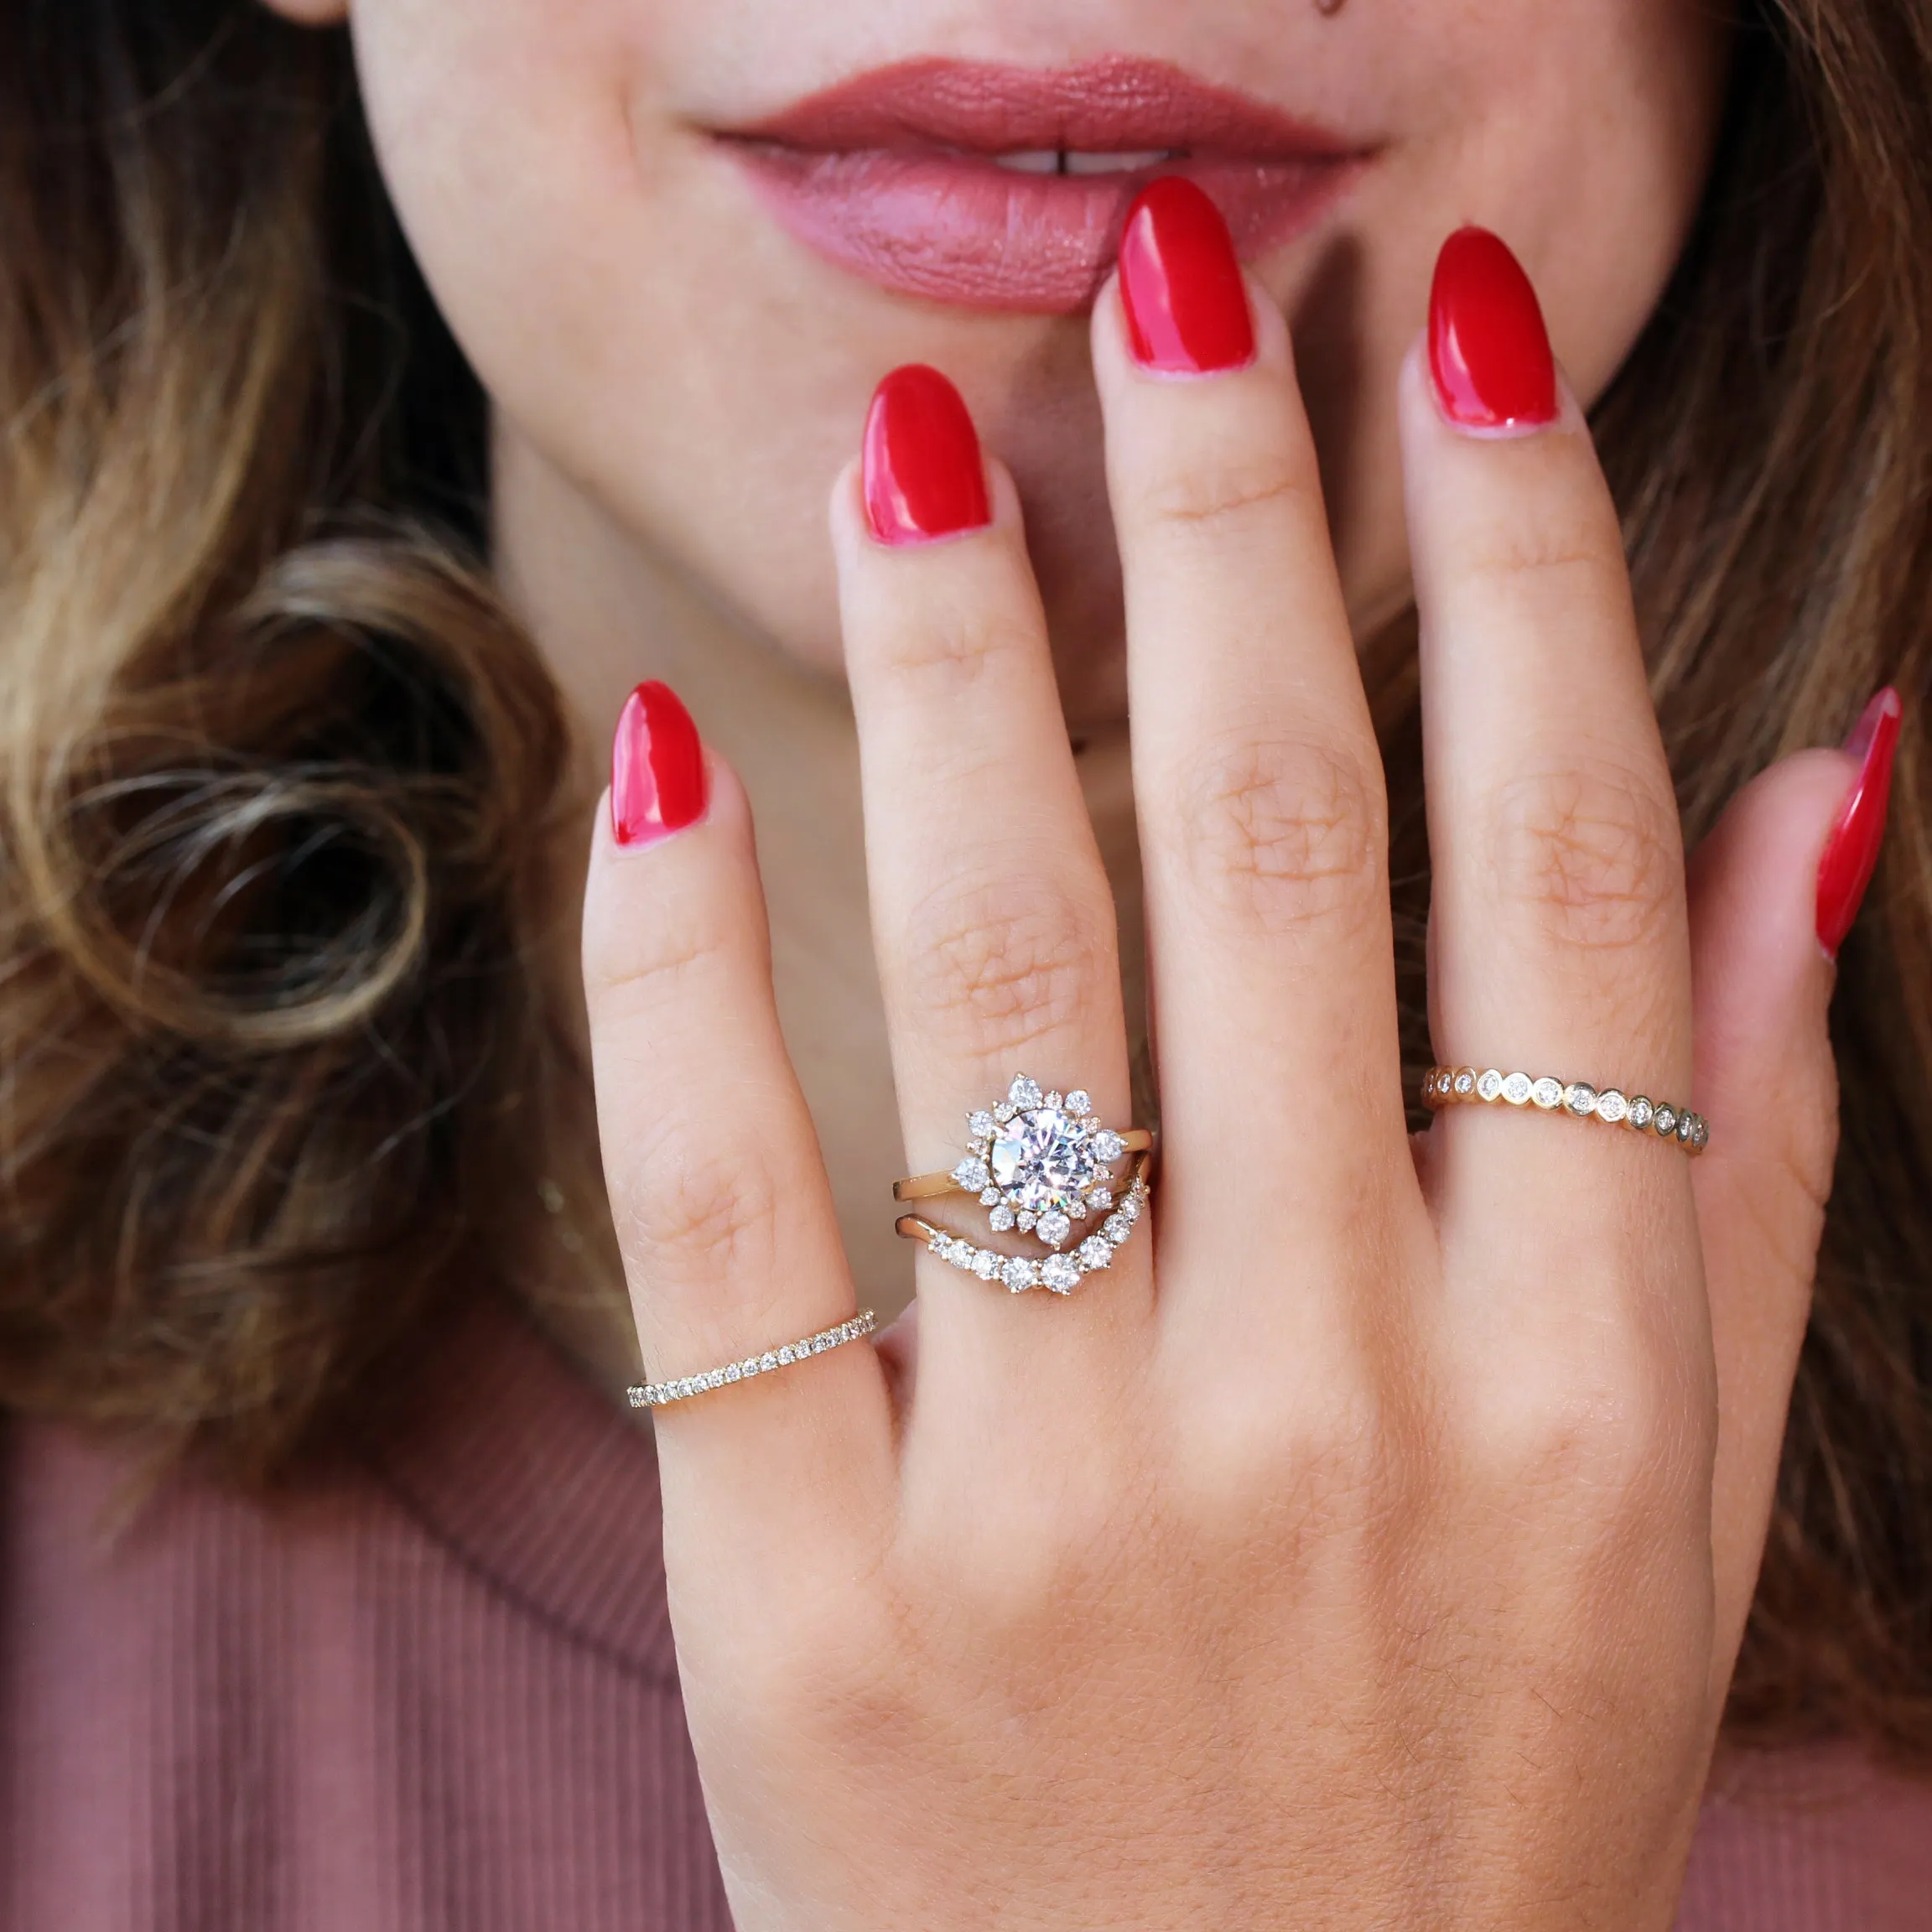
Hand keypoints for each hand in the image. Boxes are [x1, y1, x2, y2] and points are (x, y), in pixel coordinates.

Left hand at [581, 203, 1858, 1928]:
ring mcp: (1061, 1499)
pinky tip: (667, 752)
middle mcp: (1343, 1398)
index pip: (1562, 855)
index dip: (1522, 553)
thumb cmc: (1465, 1800)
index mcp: (1585, 1368)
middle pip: (1283, 847)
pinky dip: (683, 965)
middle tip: (1165, 283)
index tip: (1445, 337)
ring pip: (1005, 969)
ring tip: (914, 445)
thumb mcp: (1682, 1502)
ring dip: (964, 660)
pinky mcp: (815, 1593)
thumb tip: (1820, 790)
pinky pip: (727, 1208)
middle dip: (1232, 516)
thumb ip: (1758, 1143)